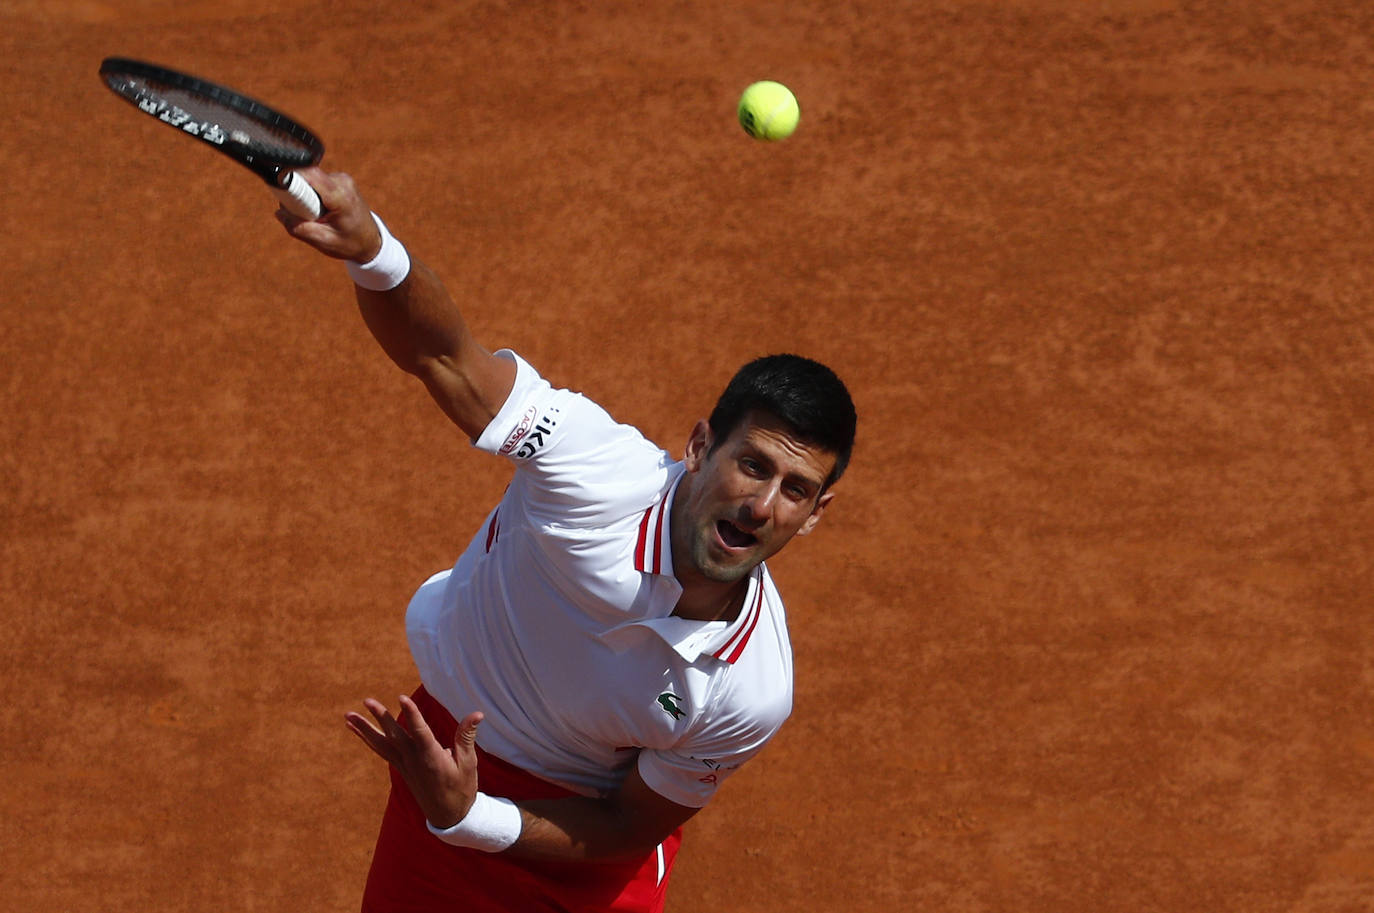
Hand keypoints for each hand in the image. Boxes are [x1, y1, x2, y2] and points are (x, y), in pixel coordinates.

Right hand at [274, 166, 382, 262]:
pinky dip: (313, 196)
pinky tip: (322, 210)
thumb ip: (299, 228)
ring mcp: (341, 178)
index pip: (308, 174)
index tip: (283, 194)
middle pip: (305, 176)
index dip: (291, 181)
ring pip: (309, 179)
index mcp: (340, 196)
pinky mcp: (338, 179)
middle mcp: (342, 181)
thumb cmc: (350, 243)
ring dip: (306, 197)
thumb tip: (280, 212)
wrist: (371, 241)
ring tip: (318, 216)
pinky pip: (315, 182)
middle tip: (306, 215)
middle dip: (298, 195)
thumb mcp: (323, 241)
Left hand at [345, 695, 483, 828]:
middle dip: (381, 717)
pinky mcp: (401, 768)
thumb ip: (466, 737)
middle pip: (395, 736)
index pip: (420, 732)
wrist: (449, 817)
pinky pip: (381, 751)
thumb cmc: (462, 789)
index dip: (412, 714)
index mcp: (432, 759)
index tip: (402, 698)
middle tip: (367, 701)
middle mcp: (414, 761)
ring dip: (364, 729)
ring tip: (347, 716)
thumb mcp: (469, 764)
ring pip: (381, 744)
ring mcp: (405, 766)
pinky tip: (356, 729)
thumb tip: (477, 713)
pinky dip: (367, 739)